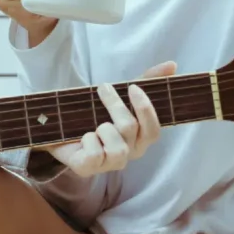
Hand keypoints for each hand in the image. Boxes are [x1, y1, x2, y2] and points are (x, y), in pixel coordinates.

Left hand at [48, 62, 176, 176]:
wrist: (60, 129)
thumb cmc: (95, 114)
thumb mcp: (121, 96)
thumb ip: (146, 82)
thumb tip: (173, 65)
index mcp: (139, 140)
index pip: (153, 131)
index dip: (145, 109)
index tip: (132, 87)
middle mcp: (128, 154)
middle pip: (130, 129)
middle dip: (116, 106)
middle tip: (103, 88)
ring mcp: (108, 164)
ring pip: (116, 146)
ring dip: (102, 127)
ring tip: (92, 124)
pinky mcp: (88, 169)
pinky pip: (94, 155)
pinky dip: (87, 141)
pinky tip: (83, 138)